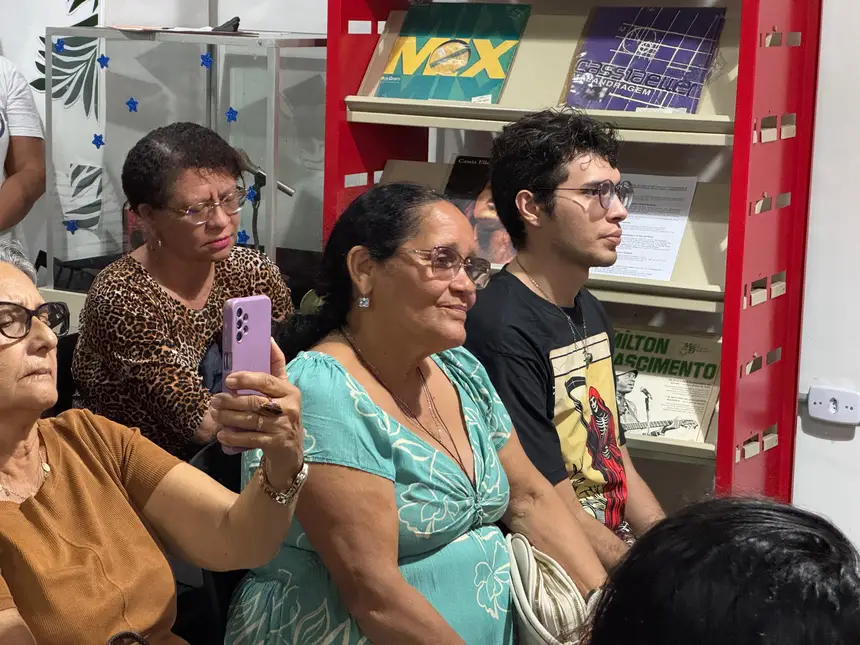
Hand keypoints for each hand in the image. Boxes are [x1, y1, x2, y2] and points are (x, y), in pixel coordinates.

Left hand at [209, 338, 303, 487]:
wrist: (291, 452)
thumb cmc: (282, 416)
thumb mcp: (283, 393)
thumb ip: (275, 369)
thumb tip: (268, 339)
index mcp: (290, 391)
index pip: (267, 380)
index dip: (247, 378)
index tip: (228, 379)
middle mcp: (290, 408)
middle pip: (255, 401)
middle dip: (231, 401)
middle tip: (214, 400)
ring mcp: (284, 426)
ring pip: (250, 420)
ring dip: (228, 417)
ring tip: (215, 415)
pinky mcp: (276, 443)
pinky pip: (250, 438)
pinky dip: (233, 437)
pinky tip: (222, 435)